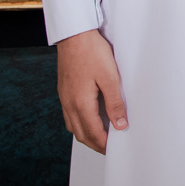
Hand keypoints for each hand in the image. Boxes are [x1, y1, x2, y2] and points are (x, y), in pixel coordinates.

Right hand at [56, 29, 126, 152]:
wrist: (74, 36)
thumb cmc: (92, 53)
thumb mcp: (110, 77)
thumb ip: (115, 103)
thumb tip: (120, 125)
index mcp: (81, 103)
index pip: (93, 133)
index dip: (104, 144)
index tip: (114, 149)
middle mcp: (69, 104)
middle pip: (81, 134)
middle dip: (95, 143)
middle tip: (109, 148)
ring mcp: (64, 98)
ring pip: (73, 126)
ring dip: (87, 134)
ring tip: (102, 136)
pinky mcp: (64, 91)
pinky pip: (70, 115)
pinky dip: (80, 123)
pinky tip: (89, 118)